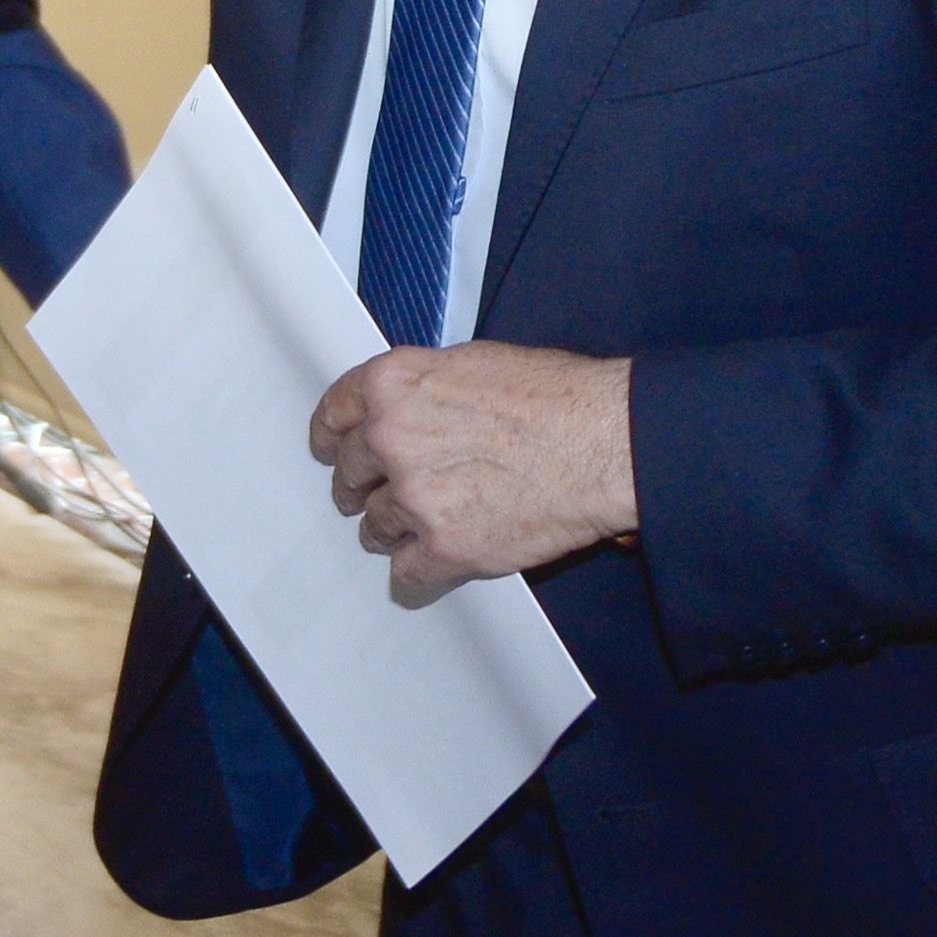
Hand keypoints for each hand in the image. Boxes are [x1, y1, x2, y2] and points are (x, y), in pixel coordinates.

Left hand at [310, 342, 636, 595]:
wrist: (605, 441)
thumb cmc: (557, 397)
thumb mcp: (474, 363)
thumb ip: (424, 390)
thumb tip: (410, 408)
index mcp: (393, 384)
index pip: (334, 413)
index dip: (331, 436)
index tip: (331, 449)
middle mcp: (390, 438)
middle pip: (348, 474)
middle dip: (360, 486)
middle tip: (374, 496)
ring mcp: (413, 495)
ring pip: (373, 526)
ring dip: (389, 531)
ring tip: (417, 529)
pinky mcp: (444, 546)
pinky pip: (406, 573)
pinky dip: (418, 572)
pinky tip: (432, 564)